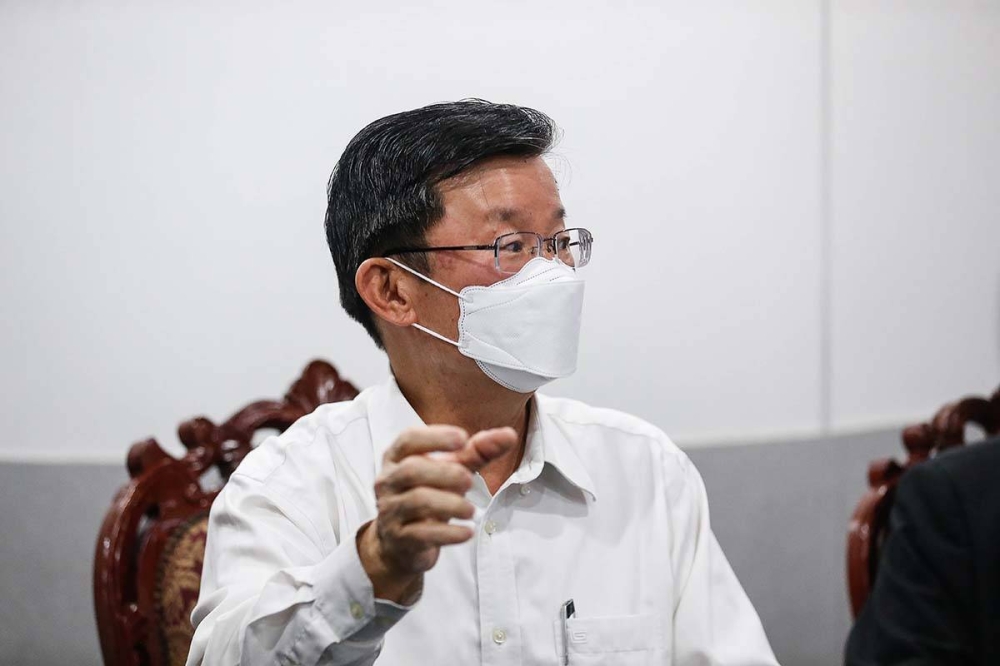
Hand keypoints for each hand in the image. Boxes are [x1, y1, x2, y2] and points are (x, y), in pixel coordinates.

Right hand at [357, 424, 517, 601]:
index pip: (408, 439)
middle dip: (446, 473)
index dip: (435, 437)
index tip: (463, 439)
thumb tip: (509, 435)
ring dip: (450, 503)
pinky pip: (421, 535)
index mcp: (397, 458)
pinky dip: (449, 533)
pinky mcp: (399, 539)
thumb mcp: (450, 470)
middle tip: (469, 481)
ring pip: (417, 501)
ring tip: (471, 510)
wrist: (399, 543)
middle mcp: (388, 482)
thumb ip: (477, 452)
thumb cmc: (427, 494)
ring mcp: (390, 511)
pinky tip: (467, 532)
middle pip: (412, 470)